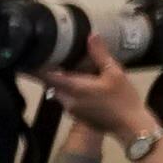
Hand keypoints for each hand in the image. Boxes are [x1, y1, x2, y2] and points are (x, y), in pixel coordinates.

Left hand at [40, 62, 156, 143]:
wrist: (131, 126)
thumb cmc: (123, 99)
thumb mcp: (115, 72)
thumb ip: (100, 54)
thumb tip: (91, 35)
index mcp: (74, 88)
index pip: (46, 77)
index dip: (36, 67)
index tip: (31, 57)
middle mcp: (67, 101)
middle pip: (51, 84)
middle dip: (51, 72)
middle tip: (54, 58)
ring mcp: (71, 111)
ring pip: (59, 92)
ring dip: (62, 82)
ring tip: (70, 67)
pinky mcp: (78, 117)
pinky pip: (68, 100)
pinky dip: (70, 91)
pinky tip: (83, 84)